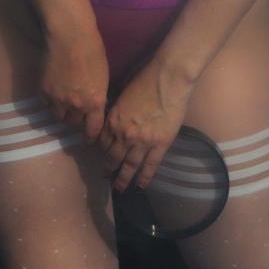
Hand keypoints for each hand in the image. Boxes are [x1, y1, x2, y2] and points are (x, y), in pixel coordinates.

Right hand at [37, 28, 109, 144]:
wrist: (71, 38)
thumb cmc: (93, 52)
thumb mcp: (103, 78)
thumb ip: (97, 95)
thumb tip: (95, 105)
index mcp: (94, 102)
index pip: (92, 129)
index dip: (90, 137)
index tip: (87, 141)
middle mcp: (76, 106)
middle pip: (73, 122)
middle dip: (76, 118)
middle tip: (75, 109)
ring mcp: (58, 100)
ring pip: (58, 116)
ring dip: (61, 112)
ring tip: (63, 102)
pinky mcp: (44, 91)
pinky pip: (45, 104)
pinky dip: (49, 102)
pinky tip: (52, 92)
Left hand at [97, 57, 194, 192]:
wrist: (168, 80)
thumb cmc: (145, 80)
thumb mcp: (122, 96)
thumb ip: (117, 113)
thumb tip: (115, 122)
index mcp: (112, 121)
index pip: (102, 142)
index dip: (101, 150)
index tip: (101, 156)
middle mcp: (123, 135)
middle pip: (112, 157)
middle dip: (108, 168)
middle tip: (105, 177)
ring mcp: (142, 142)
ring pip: (129, 166)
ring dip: (123, 179)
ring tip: (119, 188)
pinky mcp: (160, 145)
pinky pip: (150, 166)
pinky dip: (145, 177)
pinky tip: (140, 186)